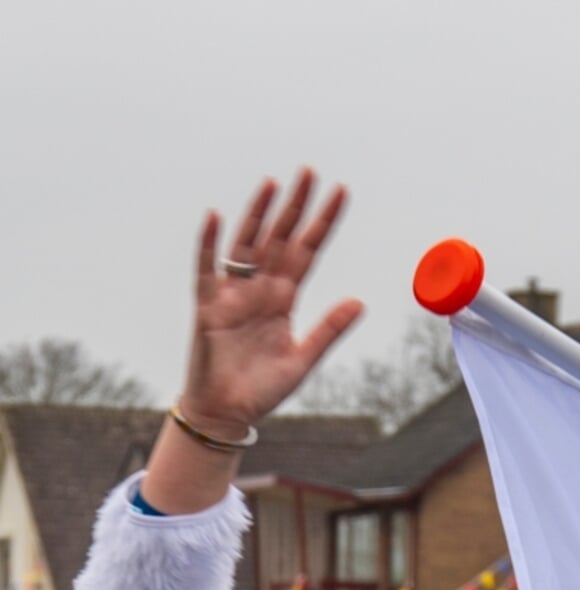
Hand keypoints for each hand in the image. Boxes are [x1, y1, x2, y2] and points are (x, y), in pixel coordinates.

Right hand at [180, 168, 362, 434]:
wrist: (227, 414)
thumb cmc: (262, 389)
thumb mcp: (302, 361)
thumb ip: (328, 330)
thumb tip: (360, 302)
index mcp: (284, 300)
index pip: (307, 253)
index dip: (323, 224)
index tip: (341, 193)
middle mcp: (260, 289)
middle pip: (280, 238)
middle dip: (295, 207)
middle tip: (311, 172)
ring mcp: (233, 294)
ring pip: (247, 244)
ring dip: (258, 214)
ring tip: (273, 184)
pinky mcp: (208, 307)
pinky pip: (206, 269)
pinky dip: (209, 244)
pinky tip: (216, 217)